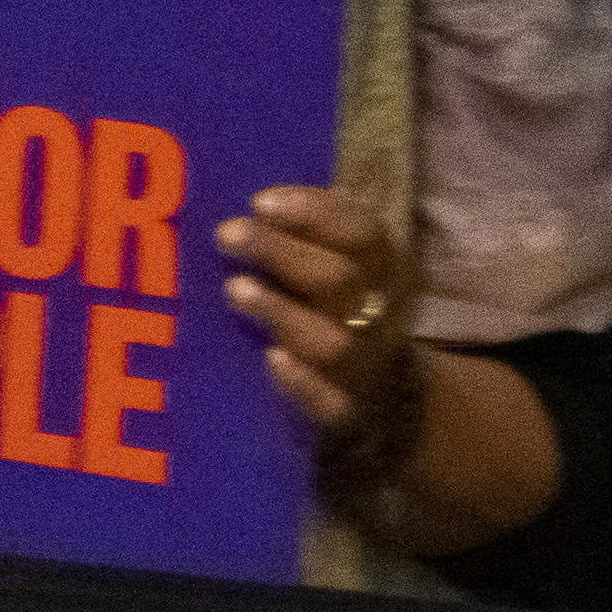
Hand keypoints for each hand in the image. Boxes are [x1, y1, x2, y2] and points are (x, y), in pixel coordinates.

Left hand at [216, 185, 425, 499]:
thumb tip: (261, 203)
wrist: (385, 391)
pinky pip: (329, 400)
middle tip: (227, 233)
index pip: (360, 231)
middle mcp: (377, 311)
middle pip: (339, 278)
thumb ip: (312, 230)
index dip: (313, 213)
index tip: (259, 202)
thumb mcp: (341, 260)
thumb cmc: (340, 305)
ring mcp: (362, 363)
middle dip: (280, 252)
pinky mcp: (345, 409)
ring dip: (284, 313)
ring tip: (235, 290)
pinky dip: (302, 381)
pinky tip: (271, 358)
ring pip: (332, 341)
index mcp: (381, 265)